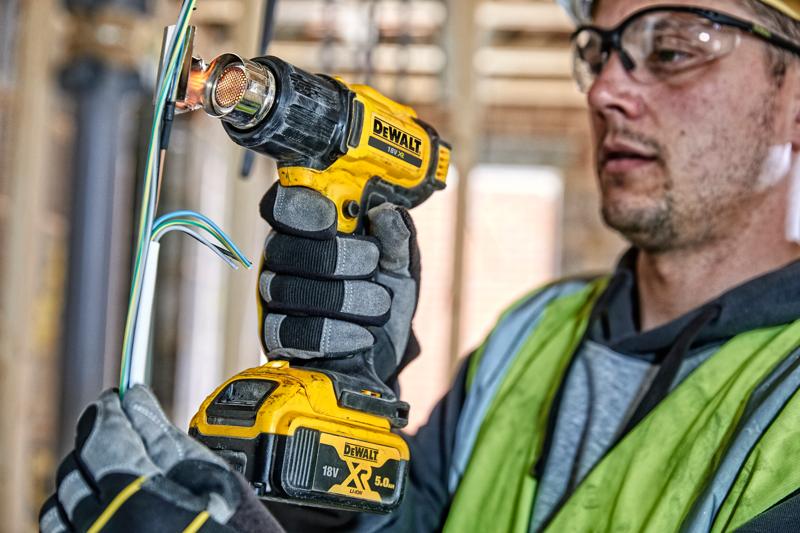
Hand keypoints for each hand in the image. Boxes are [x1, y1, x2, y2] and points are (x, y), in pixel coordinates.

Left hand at [39, 385, 283, 532]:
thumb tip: (136, 398)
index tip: (115, 397)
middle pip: (76, 467)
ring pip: (57, 506)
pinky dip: (73, 516)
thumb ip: (165, 438)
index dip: (109, 410)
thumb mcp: (210, 480)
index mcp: (139, 500)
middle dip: (94, 442)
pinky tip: (100, 509)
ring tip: (109, 474)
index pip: (104, 435)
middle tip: (117, 430)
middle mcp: (106, 528)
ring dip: (80, 482)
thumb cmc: (233, 531)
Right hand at [258, 182, 420, 393]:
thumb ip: (395, 238)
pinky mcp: (276, 337)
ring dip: (344, 298)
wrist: (385, 348)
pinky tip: (361, 335)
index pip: (282, 205)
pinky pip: (290, 334)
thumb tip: (386, 213)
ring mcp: (274, 297)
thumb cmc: (384, 291)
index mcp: (306, 227)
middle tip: (372, 263)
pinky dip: (332, 334)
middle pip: (284, 249)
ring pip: (289, 291)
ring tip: (380, 304)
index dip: (301, 207)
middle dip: (335, 257)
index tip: (333, 216)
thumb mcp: (399, 263)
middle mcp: (282, 257)